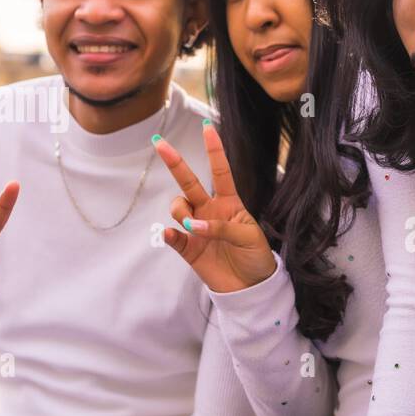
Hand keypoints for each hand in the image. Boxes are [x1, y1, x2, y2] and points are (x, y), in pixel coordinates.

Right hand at [153, 122, 275, 292]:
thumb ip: (222, 226)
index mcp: (229, 203)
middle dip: (175, 162)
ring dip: (180, 210)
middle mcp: (209, 211)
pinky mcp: (188, 249)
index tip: (208, 127)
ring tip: (191, 224)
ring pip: (178, 207)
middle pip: (188, 182)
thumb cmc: (255, 256)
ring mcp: (197, 229)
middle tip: (159, 144)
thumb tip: (193, 225)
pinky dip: (171, 234)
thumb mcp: (248, 236)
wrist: (251, 288)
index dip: (214, 150)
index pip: (220, 172)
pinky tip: (174, 234)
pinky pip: (173, 237)